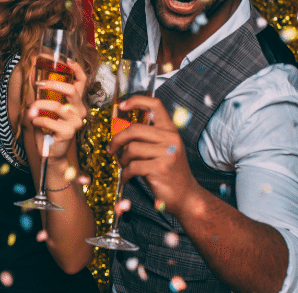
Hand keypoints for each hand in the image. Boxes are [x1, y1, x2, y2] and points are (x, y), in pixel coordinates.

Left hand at [29, 59, 86, 161]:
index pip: (82, 82)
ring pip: (57, 106)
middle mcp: (80, 110)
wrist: (50, 152)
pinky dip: (37, 119)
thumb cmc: (48, 127)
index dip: (77, 69)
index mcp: (76, 101)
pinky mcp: (68, 133)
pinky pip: (49, 121)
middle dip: (53, 84)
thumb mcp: (45, 106)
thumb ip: (41, 91)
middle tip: (39, 84)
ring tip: (31, 108)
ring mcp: (76, 122)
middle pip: (71, 90)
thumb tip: (31, 72)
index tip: (67, 60)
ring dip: (39, 104)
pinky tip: (34, 122)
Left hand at [106, 96, 201, 216]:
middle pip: (135, 129)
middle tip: (111, 148)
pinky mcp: (160, 168)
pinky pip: (133, 166)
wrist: (186, 196)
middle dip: (118, 139)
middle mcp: (171, 138)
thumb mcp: (161, 149)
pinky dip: (125, 173)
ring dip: (123, 159)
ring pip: (132, 148)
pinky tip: (126, 177)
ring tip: (124, 165)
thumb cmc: (168, 171)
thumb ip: (146, 137)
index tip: (122, 105)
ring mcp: (167, 153)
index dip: (137, 100)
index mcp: (170, 130)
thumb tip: (118, 128)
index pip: (155, 104)